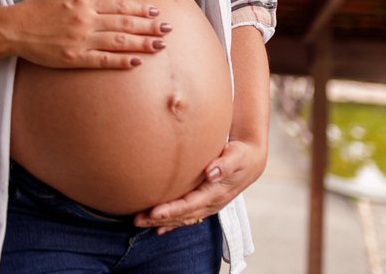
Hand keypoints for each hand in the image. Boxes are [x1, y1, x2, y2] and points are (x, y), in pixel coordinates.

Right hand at [0, 0, 171, 69]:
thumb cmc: (34, 7)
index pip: (119, 5)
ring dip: (143, 43)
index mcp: (83, 2)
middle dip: (149, 26)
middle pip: (125, 24)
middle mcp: (86, 20)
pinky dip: (121, 62)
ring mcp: (81, 40)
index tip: (156, 11)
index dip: (140, 9)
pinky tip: (137, 62)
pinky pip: (103, 60)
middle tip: (169, 28)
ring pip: (119, 42)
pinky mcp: (74, 58)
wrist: (12, 29)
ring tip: (161, 45)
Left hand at [133, 138, 266, 233]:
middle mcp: (210, 203)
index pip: (190, 205)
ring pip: (181, 218)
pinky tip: (157, 229)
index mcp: (216, 193)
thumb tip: (211, 172)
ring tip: (139, 222)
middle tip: (136, 220)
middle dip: (159, 219)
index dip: (172, 210)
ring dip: (160, 222)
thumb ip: (225, 164)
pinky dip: (171, 224)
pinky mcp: (203, 203)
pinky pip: (186, 217)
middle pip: (182, 215)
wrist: (249, 163)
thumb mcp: (236, 156)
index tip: (154, 212)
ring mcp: (207, 206)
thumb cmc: (241, 156)